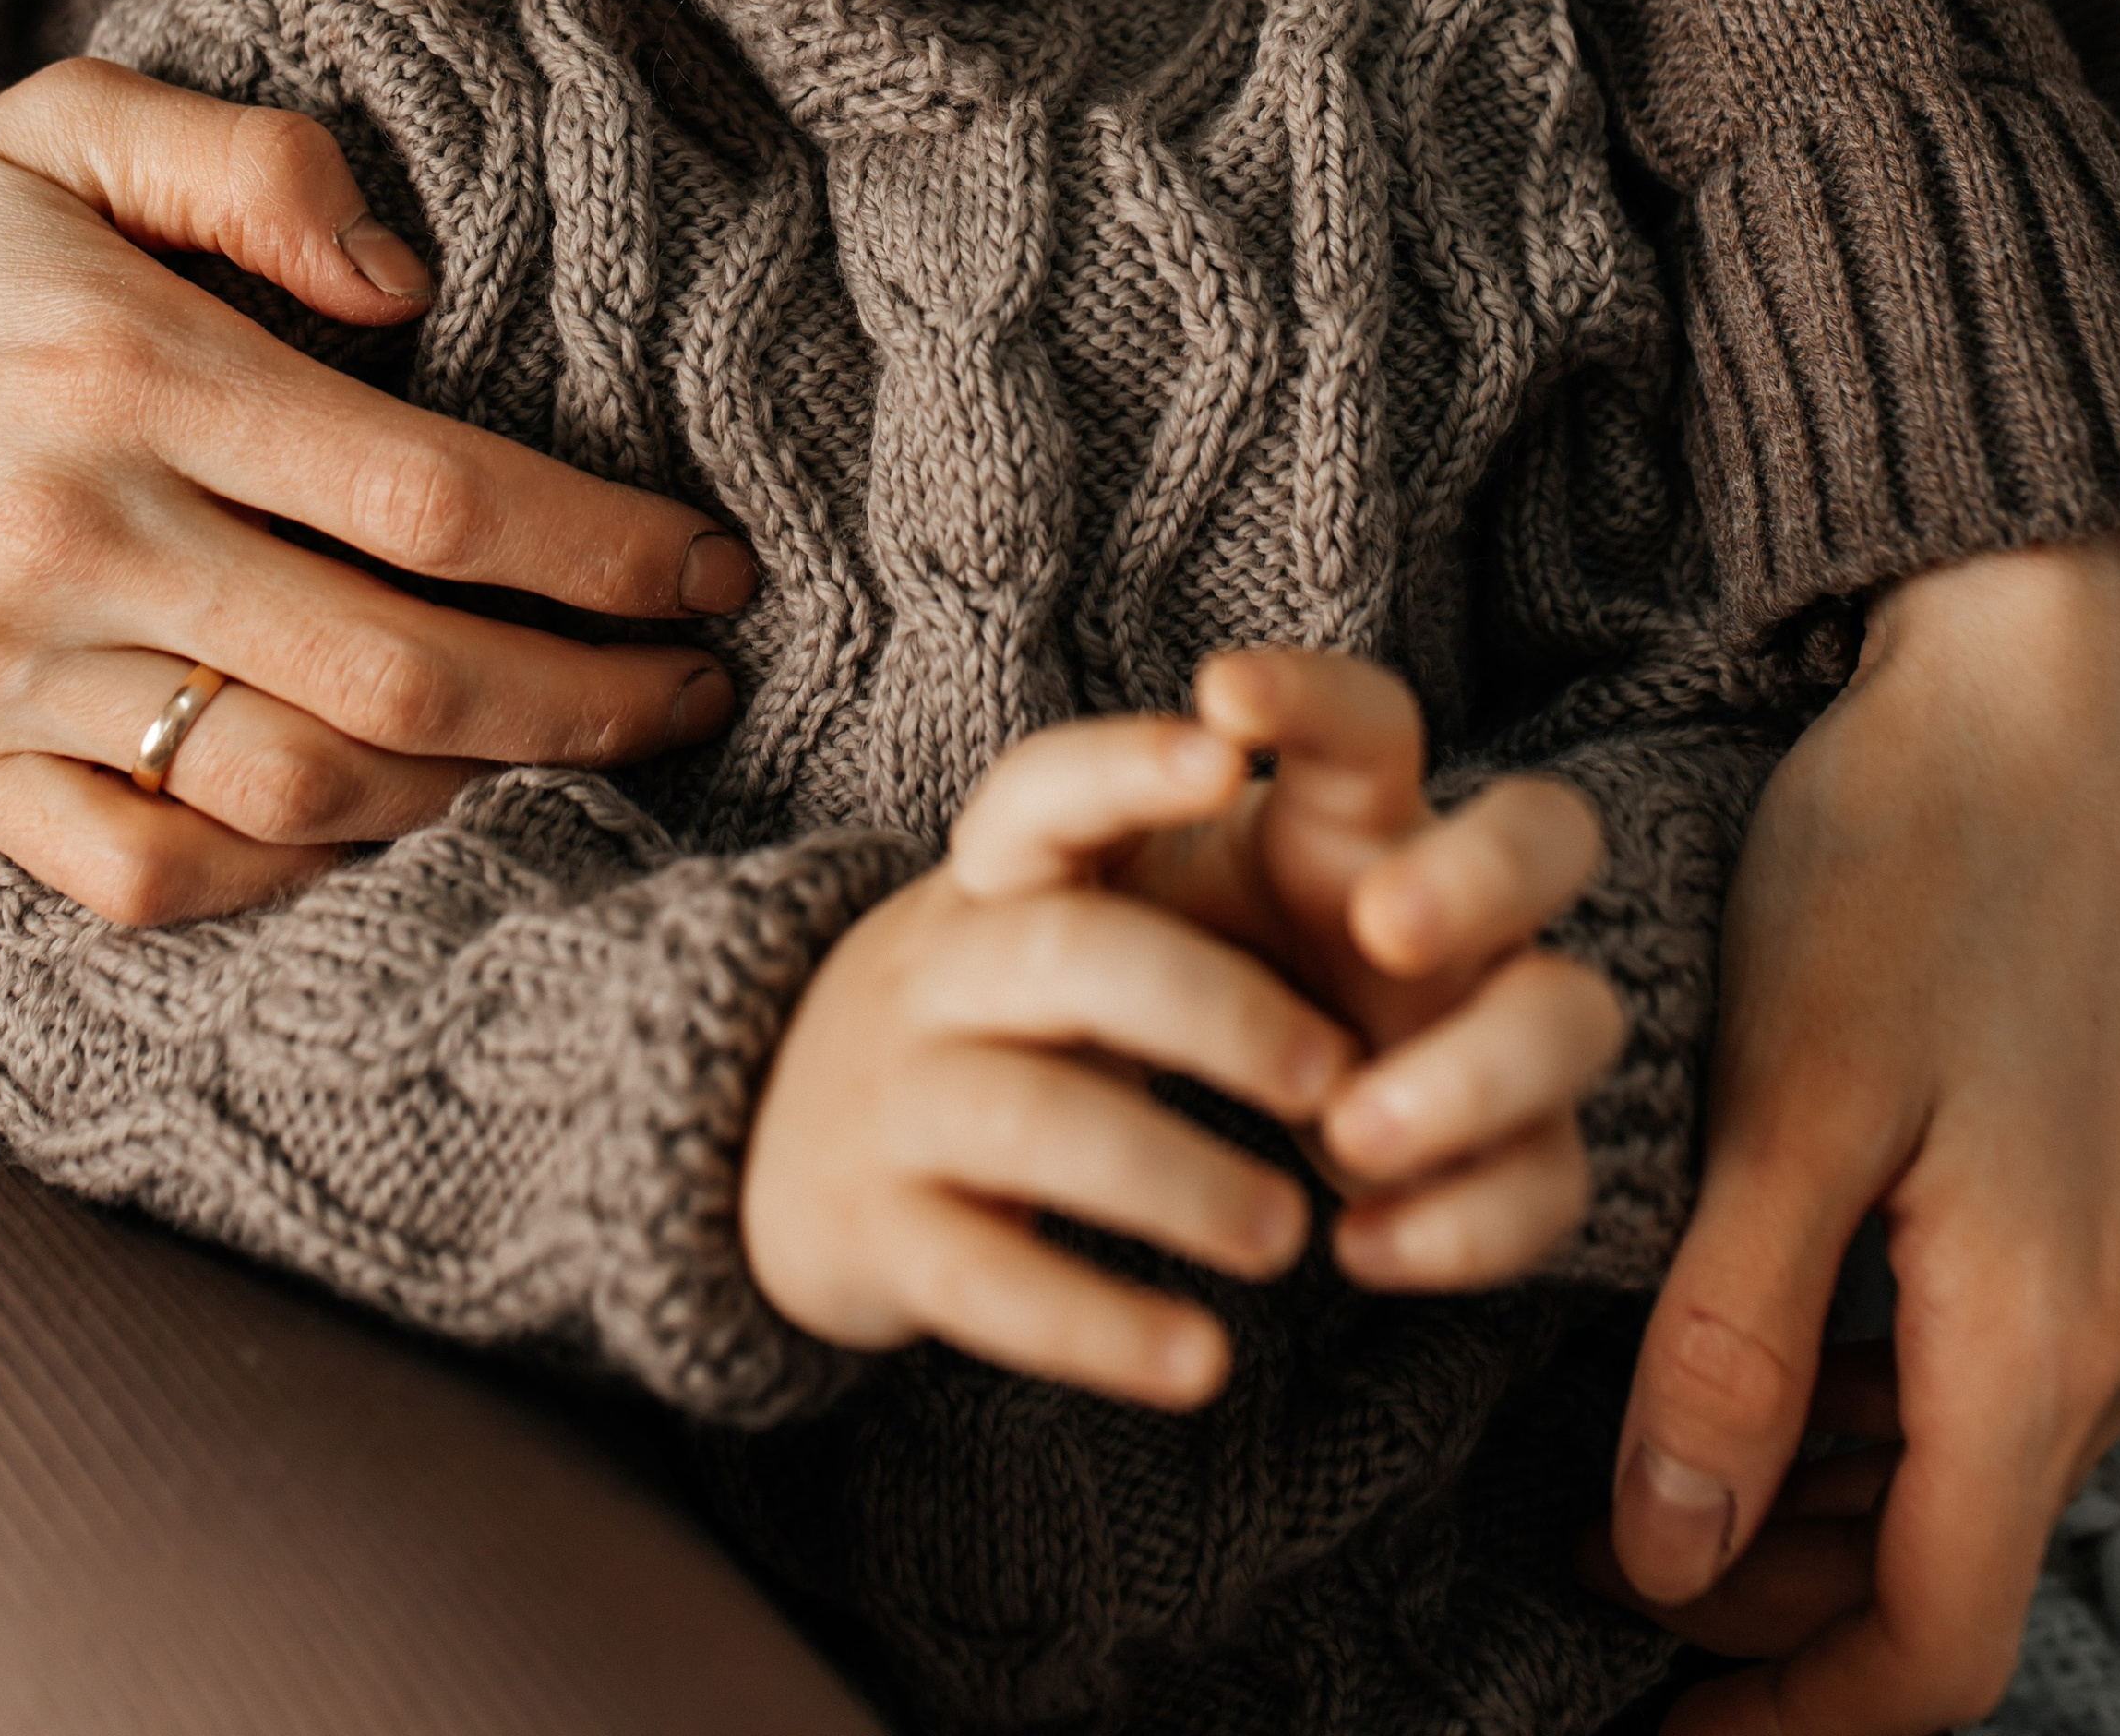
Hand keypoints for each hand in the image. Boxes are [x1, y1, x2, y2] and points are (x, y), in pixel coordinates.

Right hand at [0, 59, 753, 922]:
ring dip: (467, 786)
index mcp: (133, 373)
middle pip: (399, 671)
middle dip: (590, 701)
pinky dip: (291, 869)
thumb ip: (254, 166)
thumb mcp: (64, 122)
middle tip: (700, 695)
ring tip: (565, 745)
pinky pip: (151, 874)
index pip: (432, 497)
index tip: (714, 570)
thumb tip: (409, 283)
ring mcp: (4, 673)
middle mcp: (75, 535)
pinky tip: (378, 815)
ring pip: (294, 787)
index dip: (604, 551)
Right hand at [742, 711, 1356, 1405]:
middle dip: (1208, 1007)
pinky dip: (1097, 1325)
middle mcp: (932, 972)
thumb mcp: (1039, 927)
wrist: (761, 1141)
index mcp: (989, 880)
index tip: (1230, 756)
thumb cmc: (981, 1019)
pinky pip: (985, 1278)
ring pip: (1029, 1120)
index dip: (1129, 769)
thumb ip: (1160, 890)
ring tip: (1285, 1237)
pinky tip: (1200, 1364)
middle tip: (1332, 1074)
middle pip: (1065, 956)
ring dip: (1172, 1177)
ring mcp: (893, 1101)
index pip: (1042, 791)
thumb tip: (1358, 872)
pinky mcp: (877, 1235)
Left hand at [1126, 647, 1624, 1285]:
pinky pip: (1548, 1182)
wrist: (1164, 1084)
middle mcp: (1448, 897)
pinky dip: (1464, 1224)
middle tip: (1383, 924)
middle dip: (1481, 875)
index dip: (1314, 695)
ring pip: (1574, 1015)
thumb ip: (1083, 804)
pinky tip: (1356, 1244)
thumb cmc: (1149, 943)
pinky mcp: (1512, 1149)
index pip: (1366, 717)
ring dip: (1475, 1074)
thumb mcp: (1093, 880)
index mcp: (1345, 810)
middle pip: (1549, 832)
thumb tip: (1186, 753)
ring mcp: (1496, 1020)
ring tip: (1348, 1131)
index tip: (1220, 698)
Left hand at [1599, 541, 2119, 1733]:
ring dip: (1797, 1512)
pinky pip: (1967, 1370)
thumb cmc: (1920, 869)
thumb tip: (1669, 1558)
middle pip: (1932, 1576)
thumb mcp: (1797, 1100)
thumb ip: (1733, 1338)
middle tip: (1587, 1572)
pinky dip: (1848, 1406)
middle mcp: (2098, 1344)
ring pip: (1946, 1476)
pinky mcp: (2080, 1199)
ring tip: (1628, 1479)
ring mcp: (2105, 1271)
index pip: (1926, 1644)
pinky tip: (1738, 1348)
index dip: (1783, 1723)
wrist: (2064, 699)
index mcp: (2030, 1349)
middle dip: (1766, 1617)